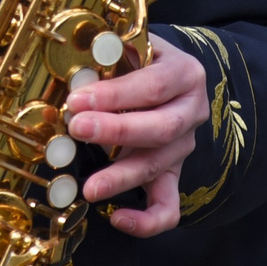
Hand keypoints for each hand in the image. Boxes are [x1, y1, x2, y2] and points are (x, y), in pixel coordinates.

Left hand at [63, 32, 209, 236]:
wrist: (172, 75)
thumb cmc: (143, 58)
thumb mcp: (134, 44)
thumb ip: (112, 50)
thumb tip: (76, 59)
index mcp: (184, 74)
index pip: (152, 86)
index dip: (115, 94)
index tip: (78, 99)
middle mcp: (190, 112)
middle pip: (160, 128)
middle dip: (116, 131)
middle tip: (77, 129)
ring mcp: (183, 147)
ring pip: (157, 166)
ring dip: (121, 178)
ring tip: (89, 187)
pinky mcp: (174, 174)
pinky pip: (168, 206)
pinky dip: (147, 221)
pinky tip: (118, 219)